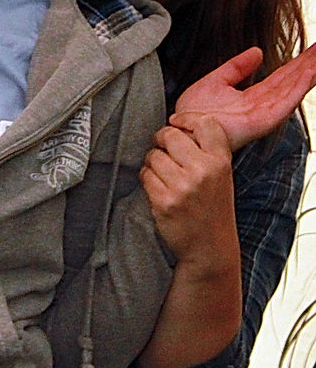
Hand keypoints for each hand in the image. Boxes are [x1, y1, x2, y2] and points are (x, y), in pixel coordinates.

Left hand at [141, 114, 236, 270]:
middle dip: (161, 140)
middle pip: (170, 134)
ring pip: (153, 155)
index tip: (176, 123)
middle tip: (163, 150)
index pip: (204, 122)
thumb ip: (205, 150)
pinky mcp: (164, 201)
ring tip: (163, 175)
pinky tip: (157, 188)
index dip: (185, 119)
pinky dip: (147, 179)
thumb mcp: (222, 175)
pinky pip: (145, 175)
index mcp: (221, 161)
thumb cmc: (213, 208)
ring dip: (152, 162)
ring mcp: (183, 187)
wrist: (210, 249)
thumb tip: (174, 123)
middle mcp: (203, 171)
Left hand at [173, 45, 315, 149]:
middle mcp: (263, 105)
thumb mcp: (216, 81)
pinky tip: (309, 74)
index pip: (282, 76)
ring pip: (293, 89)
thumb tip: (257, 52)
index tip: (313, 49)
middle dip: (309, 65)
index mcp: (253, 97)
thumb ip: (237, 67)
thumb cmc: (194, 114)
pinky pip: (285, 103)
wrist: (183, 130)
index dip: (298, 63)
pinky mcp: (262, 122)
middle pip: (292, 81)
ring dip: (309, 73)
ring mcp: (265, 114)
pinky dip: (298, 87)